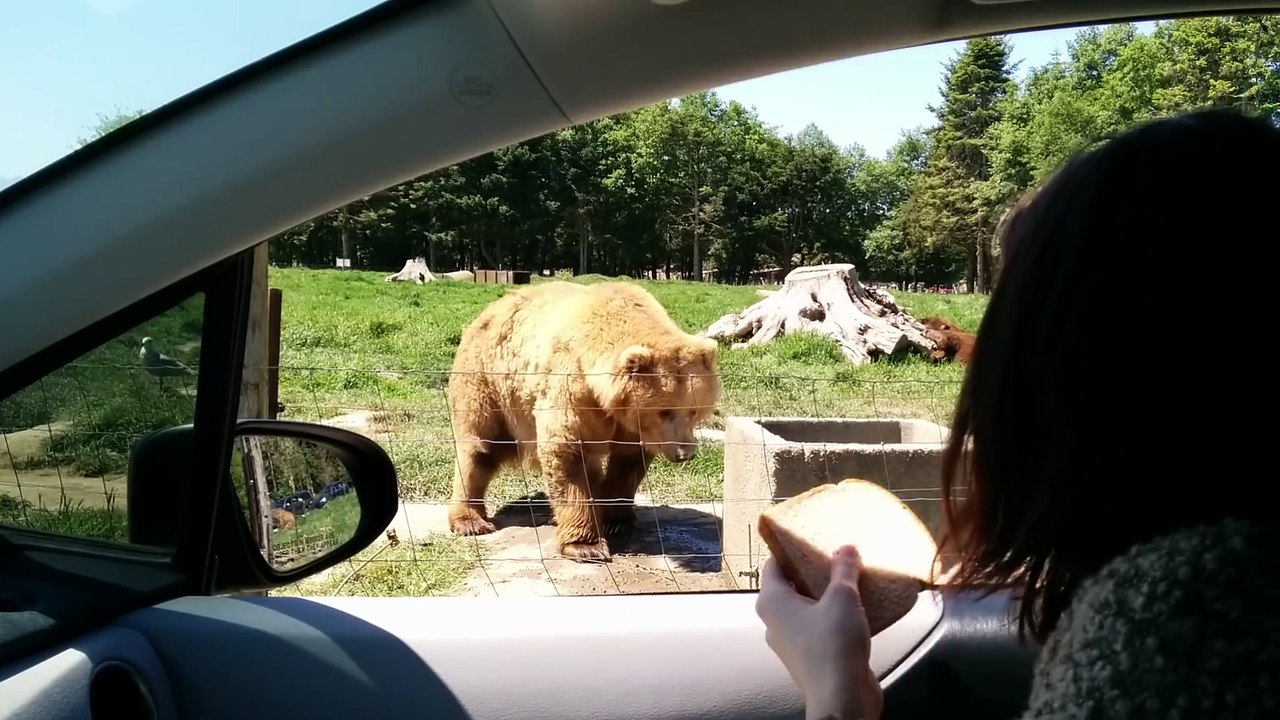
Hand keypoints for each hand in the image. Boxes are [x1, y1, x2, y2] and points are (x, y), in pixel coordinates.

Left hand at [755, 545, 883, 719]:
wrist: (842, 699)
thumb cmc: (832, 647)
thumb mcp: (842, 598)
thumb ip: (843, 570)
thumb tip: (845, 549)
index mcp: (771, 602)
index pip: (773, 564)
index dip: (790, 549)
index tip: (809, 537)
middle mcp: (775, 621)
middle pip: (791, 585)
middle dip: (814, 571)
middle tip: (836, 556)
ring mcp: (792, 641)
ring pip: (807, 608)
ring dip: (827, 595)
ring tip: (851, 579)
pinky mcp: (810, 656)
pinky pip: (819, 627)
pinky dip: (834, 616)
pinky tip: (857, 609)